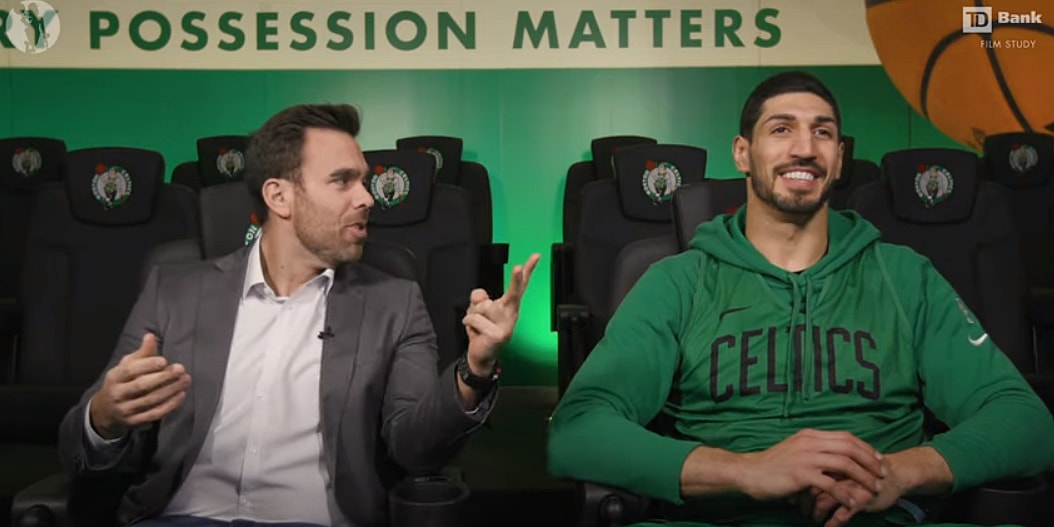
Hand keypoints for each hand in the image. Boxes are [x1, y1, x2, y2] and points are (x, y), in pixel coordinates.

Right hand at [89, 333, 190, 438]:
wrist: (105, 411)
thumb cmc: (121, 383)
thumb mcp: (126, 366)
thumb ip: (141, 353)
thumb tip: (150, 336)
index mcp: (115, 377)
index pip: (130, 370)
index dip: (148, 365)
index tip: (164, 360)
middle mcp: (118, 394)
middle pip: (141, 386)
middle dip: (163, 377)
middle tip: (180, 369)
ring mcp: (126, 409)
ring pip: (150, 400)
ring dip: (170, 390)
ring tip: (185, 380)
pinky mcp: (134, 422)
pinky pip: (154, 413)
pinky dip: (169, 405)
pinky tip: (181, 395)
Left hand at [462, 253, 539, 373]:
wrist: (481, 356)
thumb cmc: (482, 330)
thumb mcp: (478, 310)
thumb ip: (479, 298)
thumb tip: (480, 295)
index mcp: (509, 305)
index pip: (520, 285)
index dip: (528, 270)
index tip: (536, 256)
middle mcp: (511, 313)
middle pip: (513, 293)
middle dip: (515, 280)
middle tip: (518, 267)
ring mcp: (507, 325)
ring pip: (481, 306)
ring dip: (472, 314)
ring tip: (478, 325)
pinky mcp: (498, 335)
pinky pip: (474, 319)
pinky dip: (469, 324)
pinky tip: (476, 332)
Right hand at [737, 429, 885, 502]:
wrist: (749, 473)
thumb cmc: (772, 466)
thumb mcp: (795, 451)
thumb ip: (815, 452)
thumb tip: (836, 461)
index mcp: (810, 435)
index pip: (845, 437)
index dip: (865, 448)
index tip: (878, 459)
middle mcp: (810, 442)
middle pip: (850, 447)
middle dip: (870, 461)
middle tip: (882, 474)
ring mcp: (805, 457)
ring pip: (845, 464)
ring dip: (863, 477)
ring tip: (873, 488)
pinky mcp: (801, 474)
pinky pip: (830, 484)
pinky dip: (845, 494)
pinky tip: (853, 502)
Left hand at [806, 454, 907, 526]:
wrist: (894, 474)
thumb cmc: (864, 471)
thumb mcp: (842, 466)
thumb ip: (824, 469)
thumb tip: (800, 481)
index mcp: (832, 460)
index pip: (806, 473)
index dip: (798, 486)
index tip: (792, 497)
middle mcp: (838, 472)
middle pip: (812, 487)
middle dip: (803, 502)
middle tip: (800, 510)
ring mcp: (850, 485)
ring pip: (824, 501)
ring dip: (816, 513)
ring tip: (813, 519)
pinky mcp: (862, 499)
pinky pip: (843, 514)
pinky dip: (833, 522)